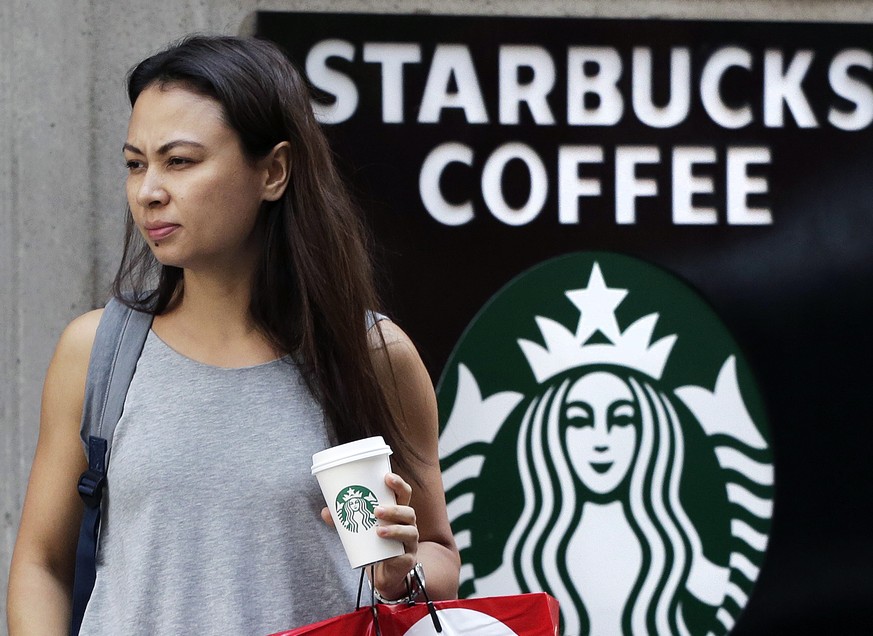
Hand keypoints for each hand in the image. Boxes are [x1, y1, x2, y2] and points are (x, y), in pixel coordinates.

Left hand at [320, 472, 419, 598]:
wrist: (385, 571)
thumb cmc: (374, 542)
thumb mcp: (359, 527)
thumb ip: (343, 519)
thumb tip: (325, 511)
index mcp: (398, 511)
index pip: (404, 493)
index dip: (398, 484)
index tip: (387, 477)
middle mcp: (408, 524)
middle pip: (408, 511)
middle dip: (394, 509)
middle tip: (375, 510)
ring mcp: (410, 541)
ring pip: (409, 531)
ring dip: (395, 529)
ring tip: (378, 531)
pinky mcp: (408, 558)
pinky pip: (406, 553)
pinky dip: (397, 552)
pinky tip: (389, 552)